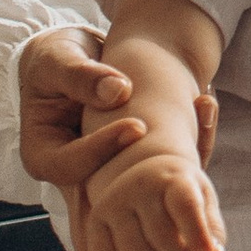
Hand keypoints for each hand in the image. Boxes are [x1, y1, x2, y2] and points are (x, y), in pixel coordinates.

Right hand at [18, 24, 216, 250]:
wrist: (71, 63)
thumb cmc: (56, 61)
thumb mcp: (60, 60)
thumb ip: (81, 75)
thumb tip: (117, 91)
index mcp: (44, 156)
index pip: (73, 166)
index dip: (104, 150)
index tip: (137, 125)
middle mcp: (74, 176)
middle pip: (111, 191)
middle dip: (150, 170)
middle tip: (184, 142)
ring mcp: (105, 175)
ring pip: (141, 185)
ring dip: (177, 160)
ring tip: (202, 116)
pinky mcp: (132, 166)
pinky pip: (158, 168)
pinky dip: (187, 147)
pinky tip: (205, 111)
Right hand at [83, 136, 225, 250]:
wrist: (142, 171)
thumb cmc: (178, 190)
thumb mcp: (202, 200)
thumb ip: (212, 230)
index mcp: (172, 177)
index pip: (185, 206)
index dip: (199, 236)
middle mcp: (137, 185)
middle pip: (164, 241)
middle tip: (177, 242)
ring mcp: (111, 202)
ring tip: (157, 246)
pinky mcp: (93, 220)